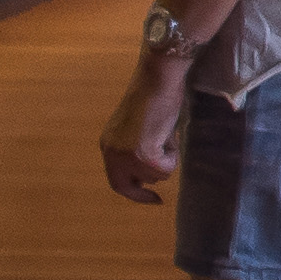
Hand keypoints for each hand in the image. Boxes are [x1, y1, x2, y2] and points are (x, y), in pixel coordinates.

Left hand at [100, 54, 191, 203]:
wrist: (158, 79)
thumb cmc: (154, 95)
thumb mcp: (137, 128)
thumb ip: (137, 148)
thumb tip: (151, 168)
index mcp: (107, 145)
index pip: (116, 181)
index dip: (133, 193)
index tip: (151, 199)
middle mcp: (112, 153)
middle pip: (131, 185)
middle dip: (147, 187)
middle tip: (158, 199)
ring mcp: (126, 156)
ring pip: (154, 176)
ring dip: (165, 160)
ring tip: (165, 135)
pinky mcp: (143, 155)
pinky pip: (166, 169)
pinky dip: (172, 155)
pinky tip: (168, 134)